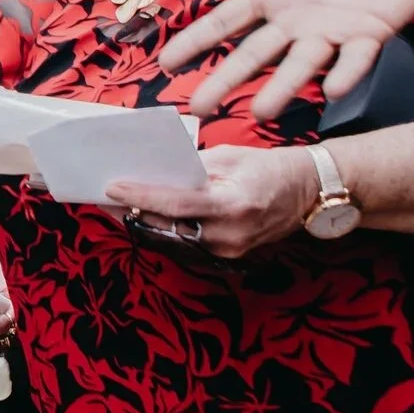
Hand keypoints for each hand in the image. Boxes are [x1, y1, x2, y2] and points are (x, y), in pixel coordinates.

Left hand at [110, 144, 317, 258]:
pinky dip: (164, 230)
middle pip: (167, 227)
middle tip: (104, 196)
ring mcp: (229, 250)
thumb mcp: (229, 158)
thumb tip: (153, 172)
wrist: (309, 192)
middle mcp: (230, 235)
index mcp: (233, 205)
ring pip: (173, 240)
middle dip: (133, 212)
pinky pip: (186, 244)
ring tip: (117, 206)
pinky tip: (146, 216)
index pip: (176, 205)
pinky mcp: (228, 254)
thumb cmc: (268, 167)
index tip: (111, 188)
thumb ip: (191, 169)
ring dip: (144, 222)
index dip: (141, 196)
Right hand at [157, 0, 413, 117]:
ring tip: (261, 112)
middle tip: (199, 108)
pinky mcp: (368, 36)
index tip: (168, 65)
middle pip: (254, 55)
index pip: (226, 23)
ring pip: (301, 65)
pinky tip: (332, 89)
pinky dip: (345, 73)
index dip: (196, 43)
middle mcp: (295, 22)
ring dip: (282, 88)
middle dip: (226, 81)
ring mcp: (330, 33)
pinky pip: (355, 58)